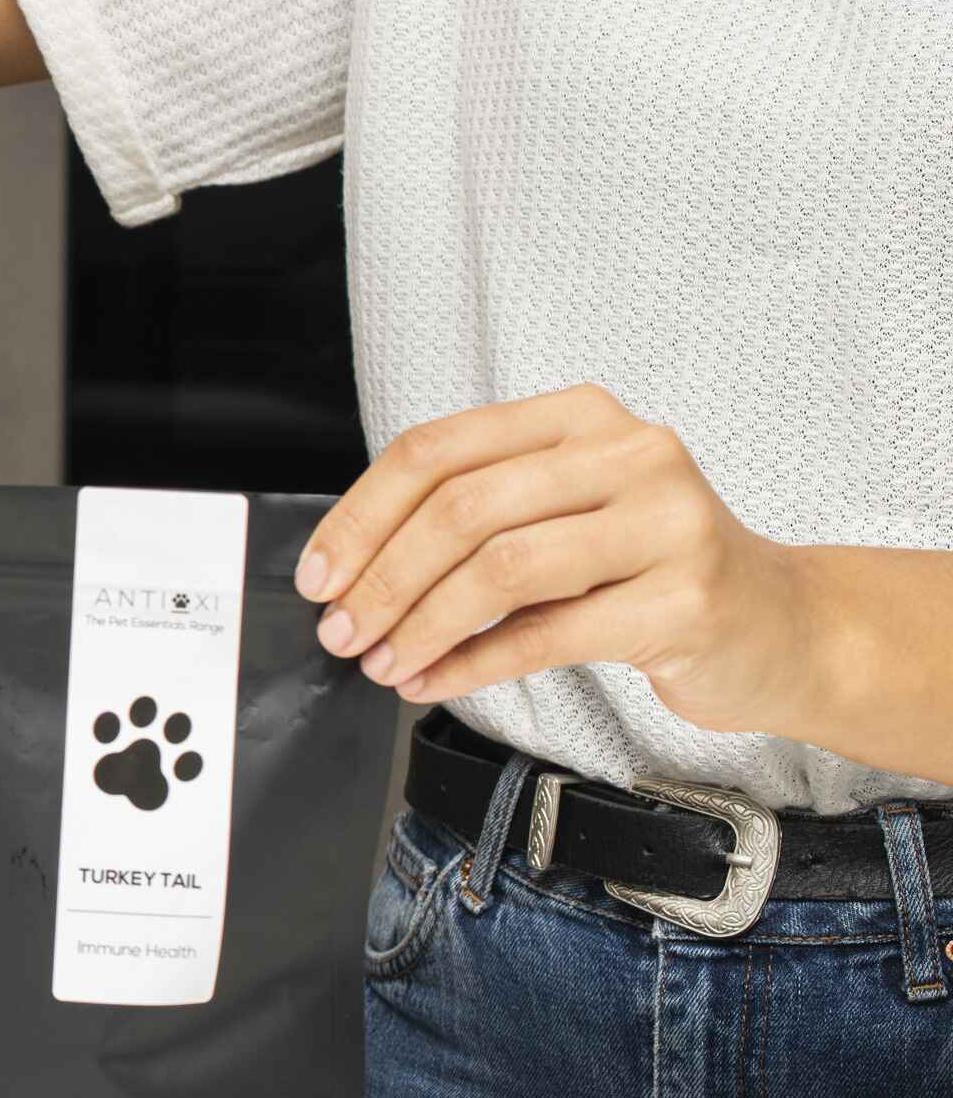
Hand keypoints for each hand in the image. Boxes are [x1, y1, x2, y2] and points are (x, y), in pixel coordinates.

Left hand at [297, 384, 815, 734]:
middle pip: (462, 509)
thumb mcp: (561, 516)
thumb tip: (350, 568)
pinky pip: (546, 634)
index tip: (319, 573)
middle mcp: (629, 453)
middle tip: (342, 630)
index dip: (362, 516)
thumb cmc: (648, 569)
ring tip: (385, 662)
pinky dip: (472, 664)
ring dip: (421, 626)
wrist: (777, 623)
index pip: (438, 450)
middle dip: (383, 579)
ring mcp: (666, 522)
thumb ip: (473, 518)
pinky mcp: (684, 600)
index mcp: (579, 416)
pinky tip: (436, 681)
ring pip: (500, 569)